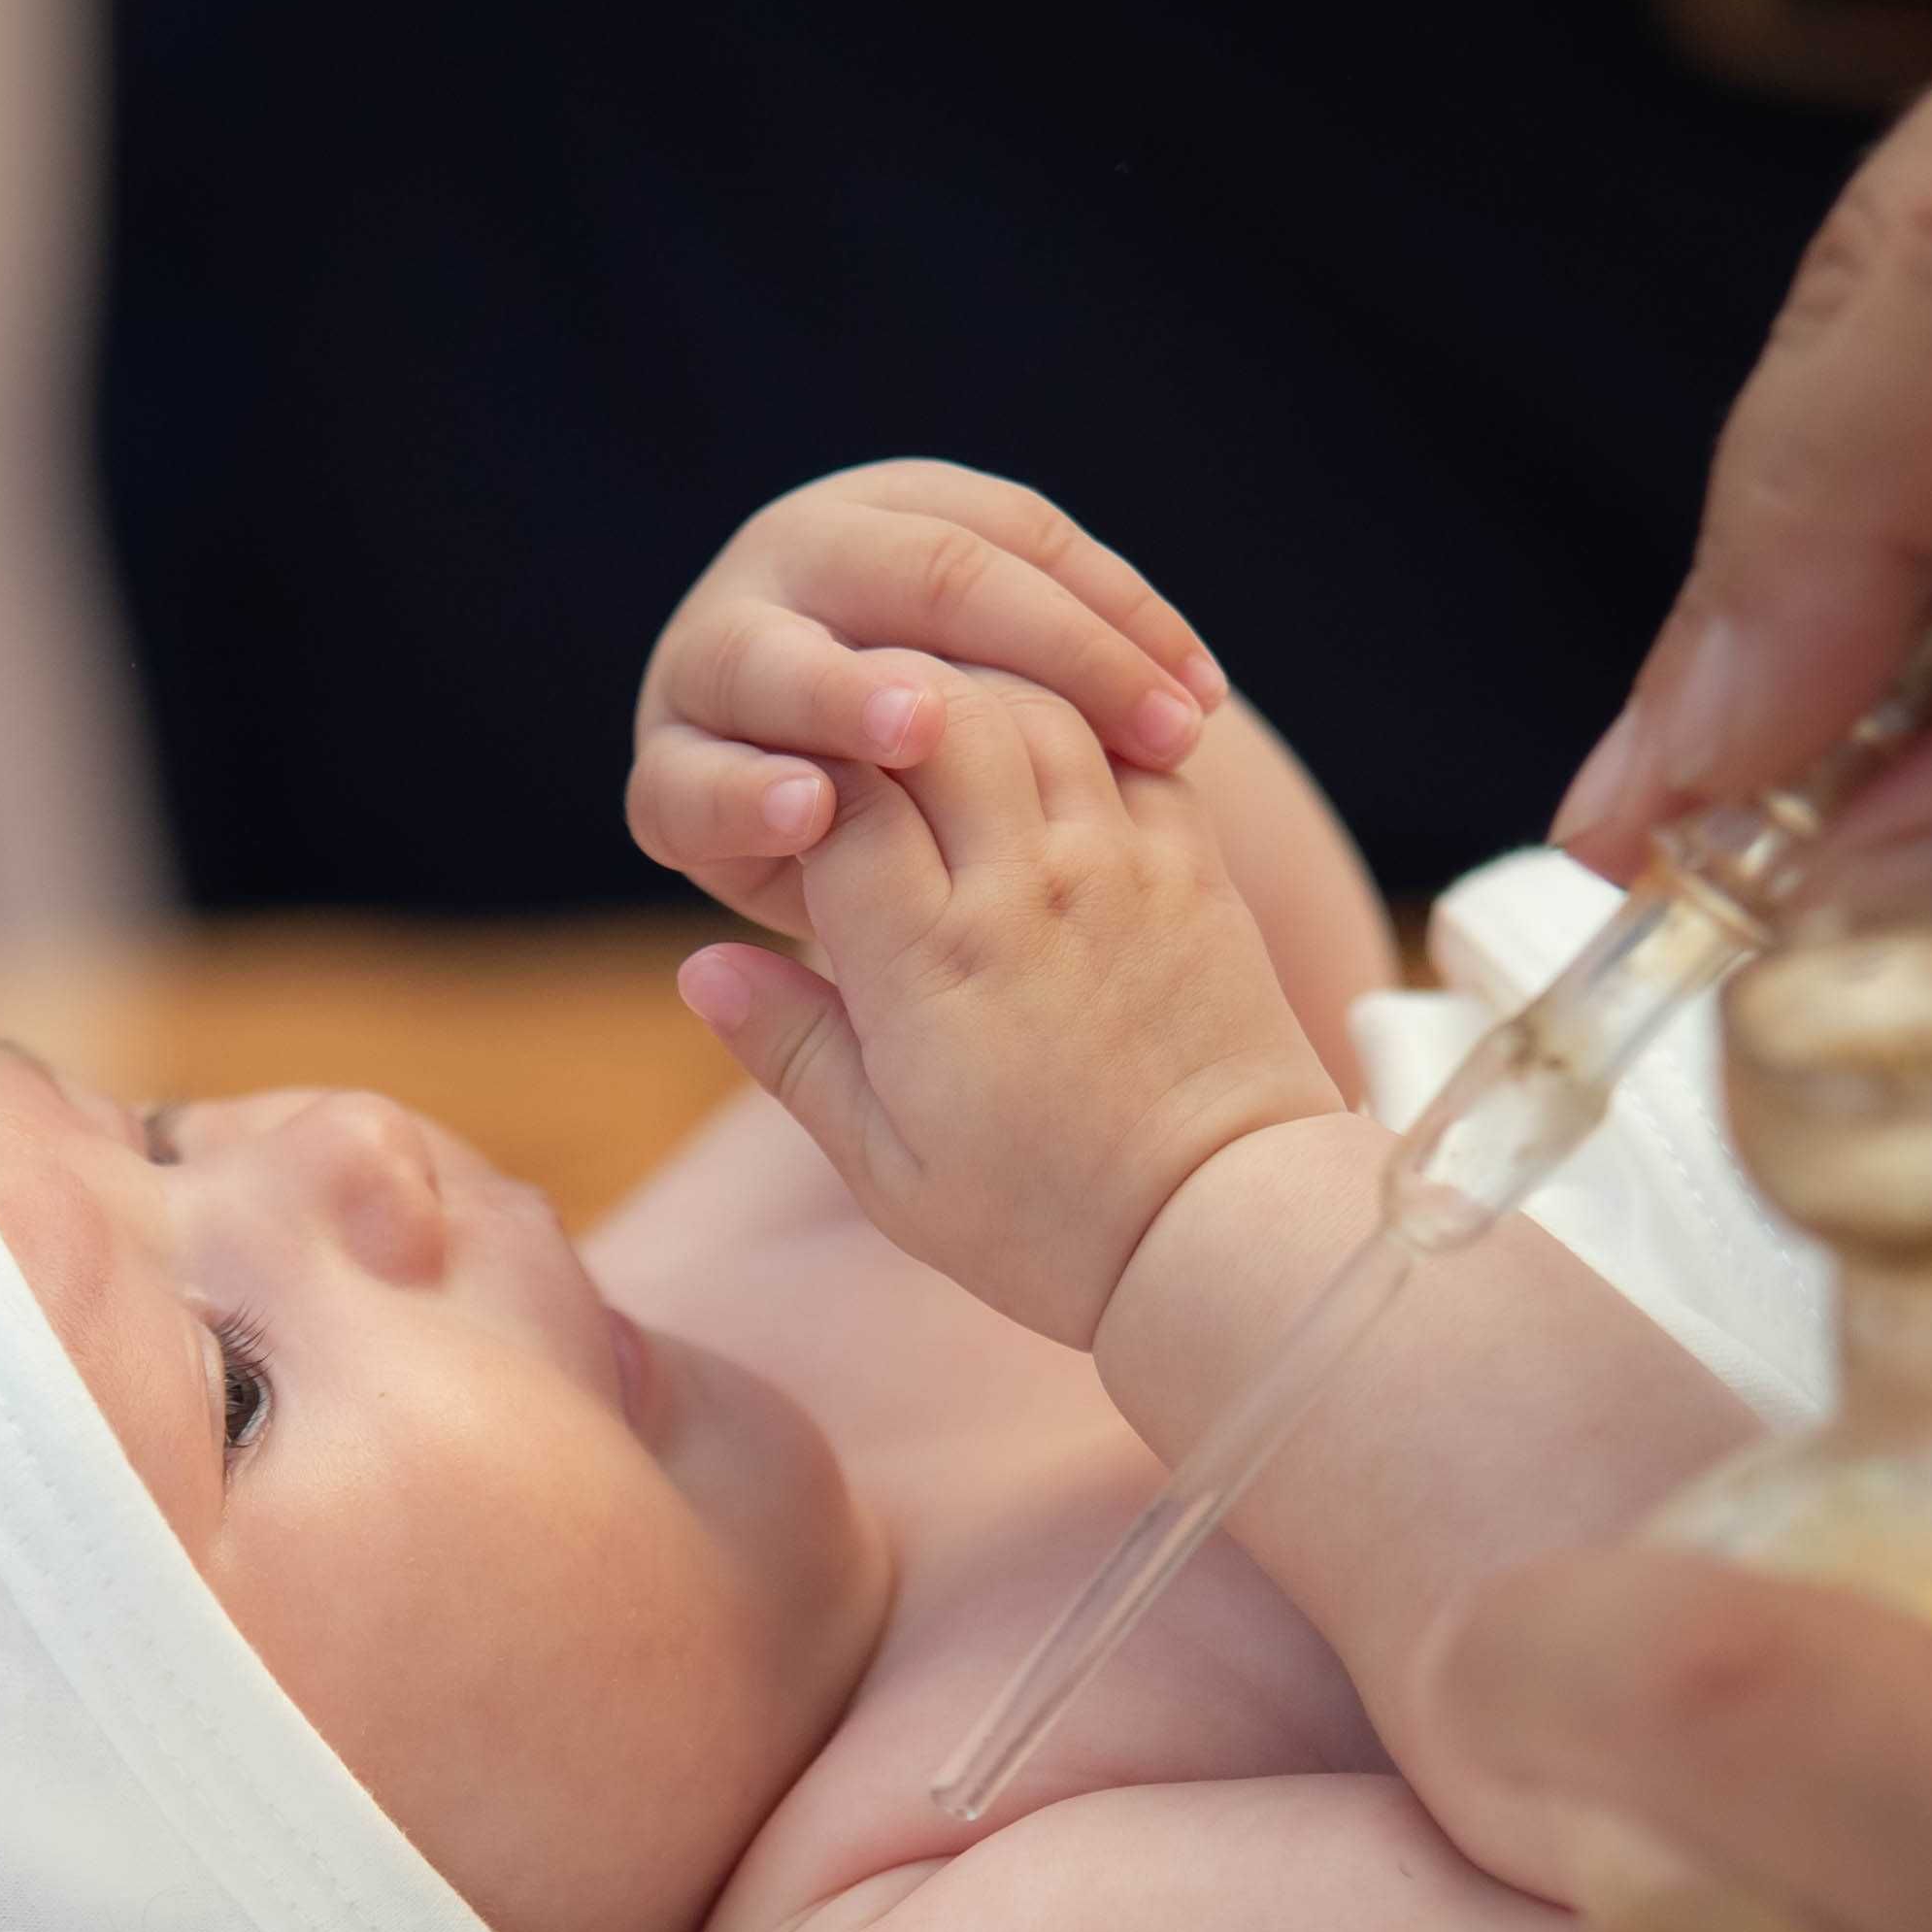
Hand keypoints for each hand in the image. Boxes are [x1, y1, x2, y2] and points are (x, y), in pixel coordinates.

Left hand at [632, 463, 1230, 940]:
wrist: (901, 755)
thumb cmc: (877, 909)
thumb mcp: (825, 948)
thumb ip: (781, 988)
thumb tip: (712, 978)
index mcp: (687, 760)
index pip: (694, 781)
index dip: (745, 797)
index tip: (812, 816)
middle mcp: (731, 634)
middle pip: (782, 649)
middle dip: (858, 688)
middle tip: (933, 734)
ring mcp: (822, 546)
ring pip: (924, 565)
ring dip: (1058, 645)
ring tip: (1172, 733)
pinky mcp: (921, 499)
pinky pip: (1024, 532)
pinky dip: (1120, 607)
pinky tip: (1200, 689)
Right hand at [677, 673, 1334, 1345]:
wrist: (1227, 1235)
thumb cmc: (1048, 1223)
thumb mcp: (890, 1167)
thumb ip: (793, 1053)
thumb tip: (704, 968)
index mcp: (930, 967)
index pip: (840, 801)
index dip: (801, 779)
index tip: (789, 802)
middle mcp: (1025, 891)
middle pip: (937, 717)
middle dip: (882, 707)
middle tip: (859, 738)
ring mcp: (1119, 868)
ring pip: (1036, 707)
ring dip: (978, 696)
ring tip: (940, 734)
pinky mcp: (1195, 870)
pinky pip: (1133, 749)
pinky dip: (1083, 727)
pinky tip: (1047, 759)